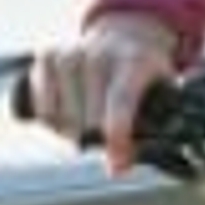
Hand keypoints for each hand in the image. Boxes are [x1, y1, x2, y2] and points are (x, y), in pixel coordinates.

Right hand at [26, 12, 180, 171]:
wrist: (124, 36)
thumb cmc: (142, 75)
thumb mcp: (161, 93)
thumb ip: (151, 129)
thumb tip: (119, 167)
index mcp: (134, 61)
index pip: (120, 101)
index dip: (117, 137)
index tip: (116, 166)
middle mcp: (99, 53)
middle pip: (88, 117)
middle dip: (96, 140)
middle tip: (106, 141)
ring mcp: (70, 52)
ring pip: (62, 116)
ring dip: (72, 132)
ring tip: (86, 126)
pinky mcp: (47, 56)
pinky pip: (43, 108)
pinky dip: (52, 121)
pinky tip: (66, 116)